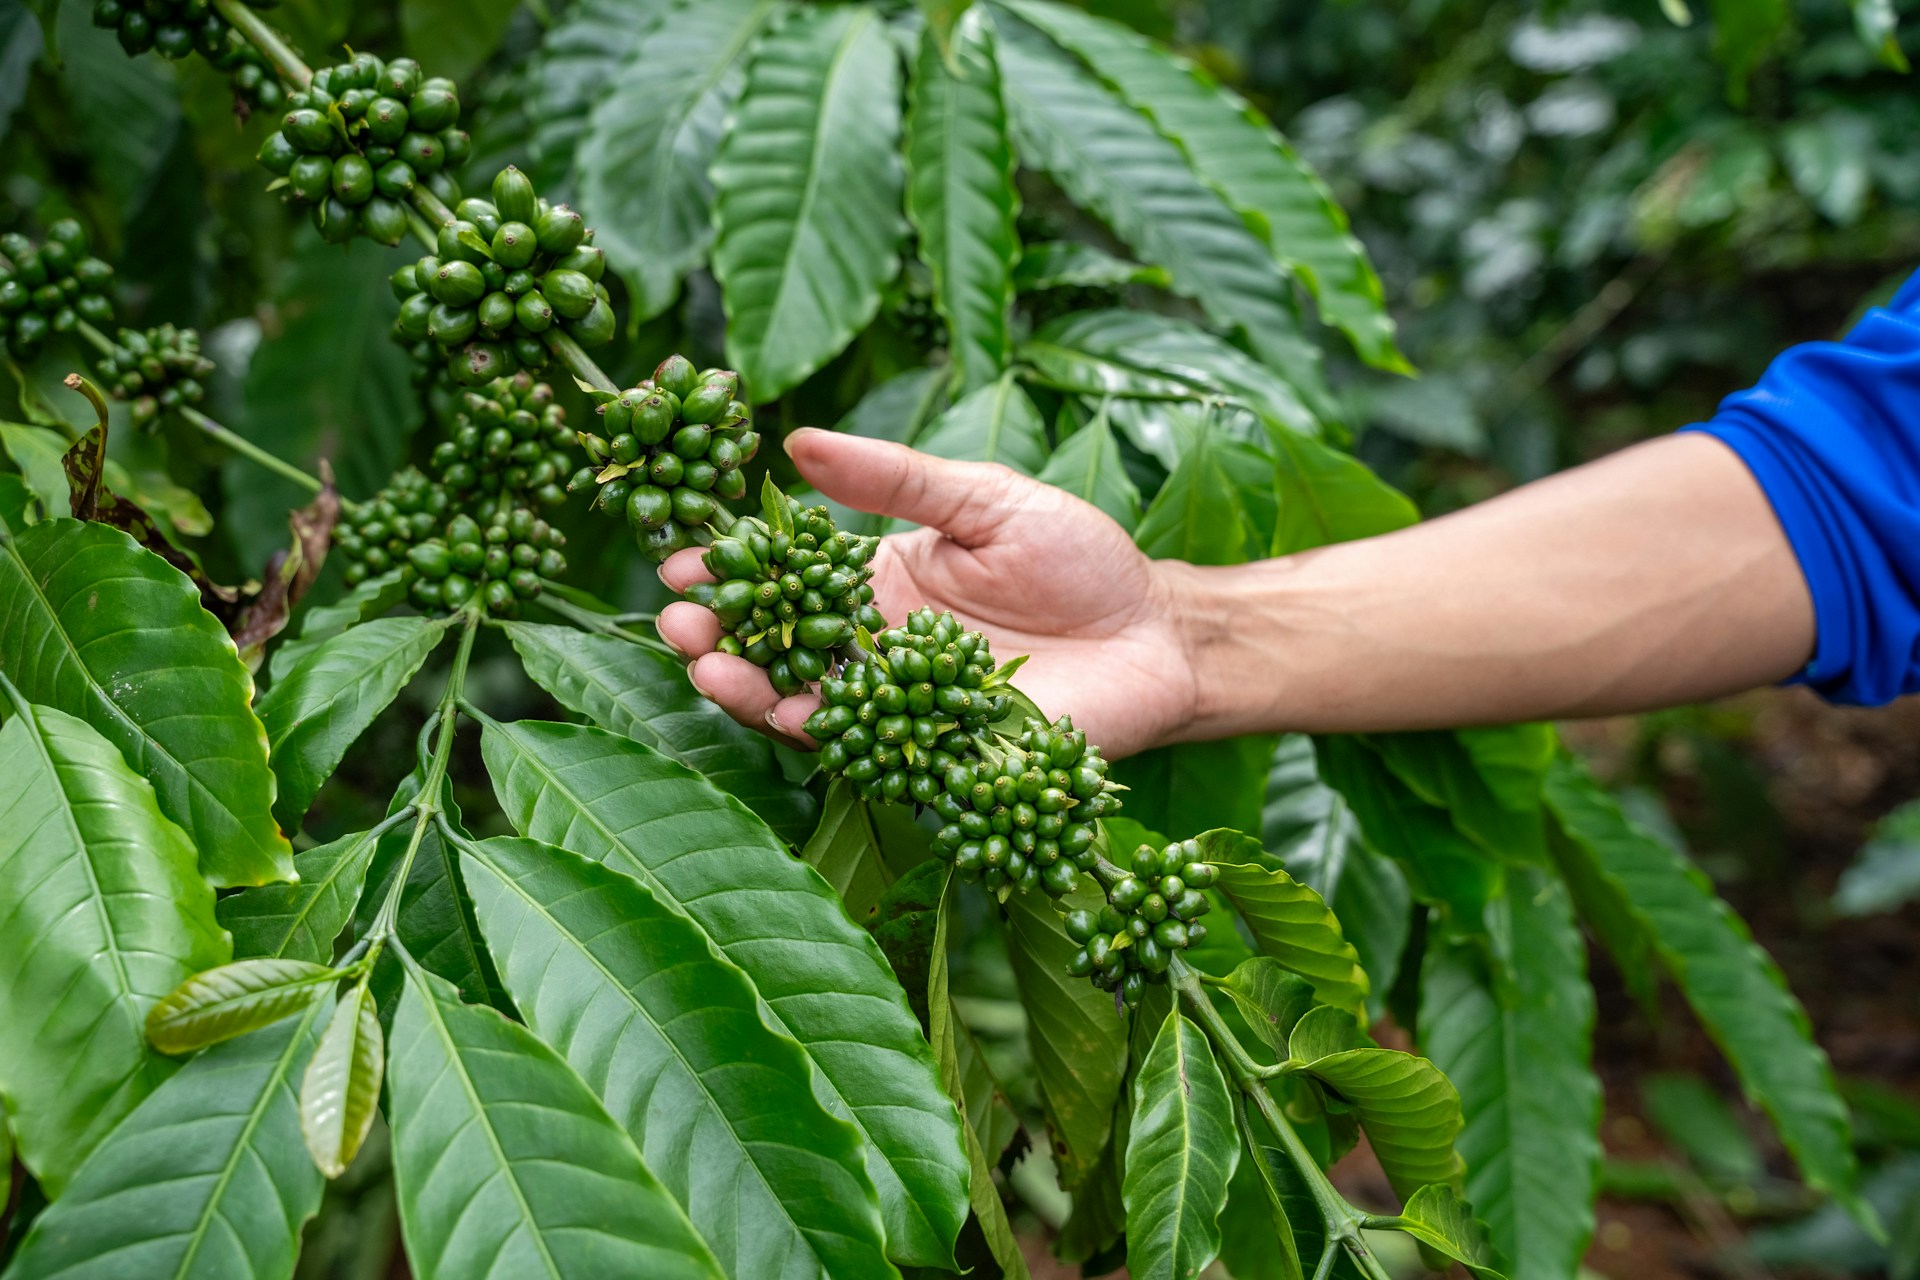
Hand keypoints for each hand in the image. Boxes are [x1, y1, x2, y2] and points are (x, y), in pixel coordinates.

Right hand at [656, 428, 1198, 757]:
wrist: (1157, 633)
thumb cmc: (1078, 557)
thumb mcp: (984, 498)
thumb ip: (895, 479)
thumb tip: (795, 438)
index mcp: (875, 583)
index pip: (785, 577)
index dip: (731, 568)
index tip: (679, 556)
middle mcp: (874, 649)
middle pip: (779, 646)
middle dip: (719, 633)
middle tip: (676, 619)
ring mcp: (901, 707)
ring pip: (806, 702)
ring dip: (751, 689)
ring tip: (708, 665)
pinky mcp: (936, 754)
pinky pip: (869, 749)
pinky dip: (824, 735)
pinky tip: (787, 714)